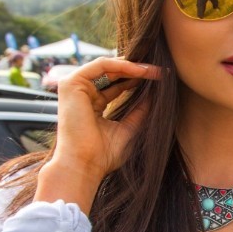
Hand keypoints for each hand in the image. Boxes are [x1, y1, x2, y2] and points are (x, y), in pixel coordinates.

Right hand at [36, 58, 164, 211]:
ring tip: (154, 71)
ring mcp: (75, 88)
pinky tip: (141, 71)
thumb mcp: (128, 129)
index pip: (117, 85)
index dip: (138, 81)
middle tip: (161, 72)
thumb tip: (155, 96)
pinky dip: (122, 65)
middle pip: (113, 74)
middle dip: (138, 71)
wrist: (84, 165)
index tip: (160, 80)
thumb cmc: (103, 156)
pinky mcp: (71, 83)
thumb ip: (140, 112)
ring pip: (108, 67)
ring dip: (133, 66)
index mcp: (93, 106)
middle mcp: (83, 95)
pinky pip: (101, 65)